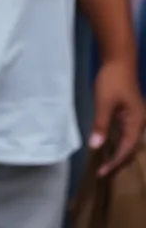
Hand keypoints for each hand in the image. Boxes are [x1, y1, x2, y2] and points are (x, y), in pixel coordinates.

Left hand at [90, 58, 145, 175]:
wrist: (119, 62)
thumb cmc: (112, 81)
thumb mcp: (104, 103)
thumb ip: (101, 125)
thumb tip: (96, 147)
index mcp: (137, 123)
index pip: (127, 150)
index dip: (115, 163)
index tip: (102, 173)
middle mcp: (140, 124)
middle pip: (131, 149)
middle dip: (119, 162)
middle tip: (103, 173)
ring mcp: (137, 119)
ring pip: (130, 143)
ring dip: (120, 155)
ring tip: (107, 166)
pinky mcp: (131, 115)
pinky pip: (127, 135)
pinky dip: (120, 144)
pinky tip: (110, 148)